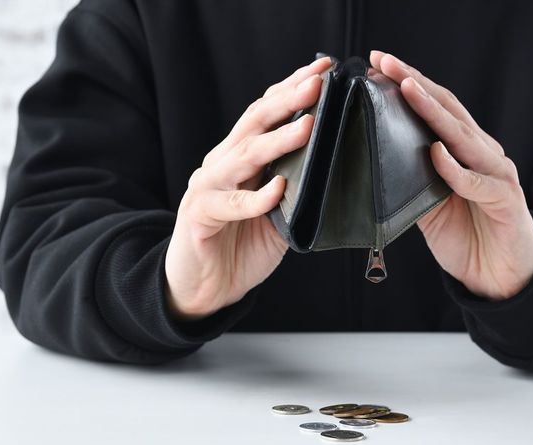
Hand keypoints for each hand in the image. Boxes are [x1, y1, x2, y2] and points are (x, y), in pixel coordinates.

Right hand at [164, 56, 331, 318]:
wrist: (205, 286)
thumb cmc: (242, 243)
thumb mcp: (277, 211)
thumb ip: (295, 186)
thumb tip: (332, 162)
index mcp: (240, 157)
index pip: (266, 113)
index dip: (292, 89)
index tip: (323, 69)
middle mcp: (222, 164)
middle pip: (254, 123)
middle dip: (288, 100)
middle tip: (318, 83)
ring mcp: (208, 188)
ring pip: (243, 156)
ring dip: (277, 141)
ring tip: (308, 126)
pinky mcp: (200, 217)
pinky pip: (229, 204)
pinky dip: (254, 198)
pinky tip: (277, 189)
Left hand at [369, 50, 532, 300]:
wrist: (502, 277)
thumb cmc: (467, 236)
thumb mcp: (430, 205)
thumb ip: (414, 179)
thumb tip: (379, 157)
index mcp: (465, 151)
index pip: (435, 110)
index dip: (409, 84)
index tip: (379, 64)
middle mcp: (483, 154)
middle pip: (448, 111)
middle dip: (415, 83)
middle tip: (385, 62)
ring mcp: (496, 175)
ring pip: (463, 137)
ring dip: (434, 112)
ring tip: (407, 89)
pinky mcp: (505, 201)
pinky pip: (478, 182)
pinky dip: (456, 168)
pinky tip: (436, 152)